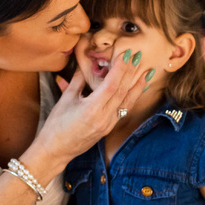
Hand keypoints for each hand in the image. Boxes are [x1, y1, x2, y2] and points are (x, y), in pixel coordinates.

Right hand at [30, 52, 151, 169]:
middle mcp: (104, 118)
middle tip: (138, 55)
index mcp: (92, 110)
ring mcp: (108, 124)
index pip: (111, 85)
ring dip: (138, 86)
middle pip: (122, 92)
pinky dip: (132, 97)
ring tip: (148, 72)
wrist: (55, 151)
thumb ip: (77, 80)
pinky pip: (124, 110)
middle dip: (131, 72)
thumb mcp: (66, 100)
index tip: (126, 54)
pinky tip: (138, 89)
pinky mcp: (109, 128)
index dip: (120, 68)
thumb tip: (84, 63)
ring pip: (127, 102)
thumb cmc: (56, 125)